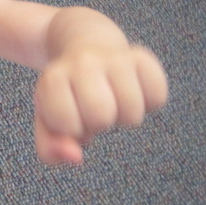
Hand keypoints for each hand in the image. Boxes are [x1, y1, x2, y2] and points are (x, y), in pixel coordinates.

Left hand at [33, 45, 167, 164]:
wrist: (85, 46)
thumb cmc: (67, 93)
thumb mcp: (48, 120)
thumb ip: (50, 149)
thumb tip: (75, 158)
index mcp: (53, 79)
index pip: (68, 126)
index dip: (72, 128)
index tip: (70, 111)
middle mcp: (83, 63)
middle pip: (101, 117)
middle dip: (98, 123)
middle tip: (93, 107)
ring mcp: (114, 58)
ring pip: (132, 113)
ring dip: (124, 116)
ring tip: (111, 99)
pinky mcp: (142, 57)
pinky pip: (157, 97)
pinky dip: (148, 102)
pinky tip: (131, 89)